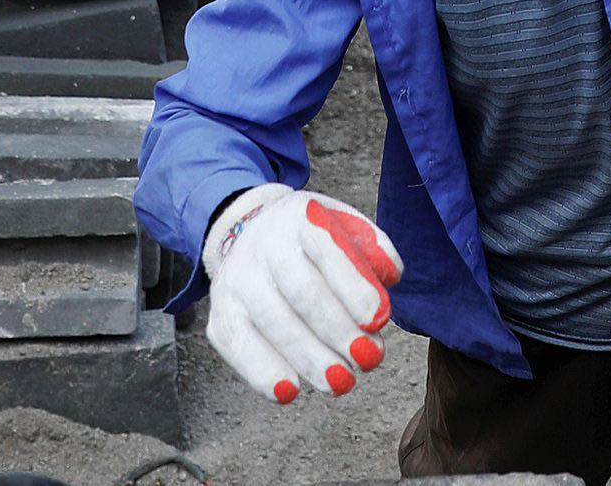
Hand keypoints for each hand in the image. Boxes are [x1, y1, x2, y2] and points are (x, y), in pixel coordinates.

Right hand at [204, 184, 402, 405]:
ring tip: (342, 382)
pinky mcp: (221, 314)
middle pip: (302, 292)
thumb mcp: (345, 228)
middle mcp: (263, 244)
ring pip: (274, 323)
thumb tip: (389, 278)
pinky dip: (262, 372)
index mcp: (301, 218)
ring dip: (311, 359)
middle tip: (368, 359)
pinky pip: (238, 345)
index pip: (328, 249)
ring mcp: (237, 279)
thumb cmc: (313, 244)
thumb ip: (373, 250)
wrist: (253, 236)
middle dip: (338, 330)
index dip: (354, 287)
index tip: (379, 319)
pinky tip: (290, 392)